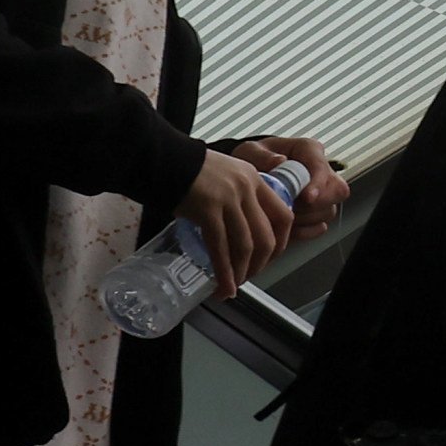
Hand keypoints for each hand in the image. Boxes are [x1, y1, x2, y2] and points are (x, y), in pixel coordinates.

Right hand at [170, 150, 296, 297]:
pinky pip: (220, 247)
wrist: (162, 158)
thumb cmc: (188, 169)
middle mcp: (246, 188)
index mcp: (254, 179)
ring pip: (246, 245)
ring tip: (233, 286)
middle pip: (267, 236)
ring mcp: (228, 199)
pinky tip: (222, 285)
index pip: (282, 215)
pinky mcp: (208, 210)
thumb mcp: (224, 175)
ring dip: (241, 272)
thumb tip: (236, 228)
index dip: (282, 242)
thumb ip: (236, 196)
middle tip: (249, 276)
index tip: (271, 257)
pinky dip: (224, 271)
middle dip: (261, 264)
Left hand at [230, 133, 349, 237]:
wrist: (252, 174)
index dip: (318, 183)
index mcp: (309, 151)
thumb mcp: (249, 152)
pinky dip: (304, 230)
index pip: (322, 166)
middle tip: (290, 209)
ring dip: (306, 219)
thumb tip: (279, 161)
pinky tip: (287, 227)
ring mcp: (324, 193)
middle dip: (314, 205)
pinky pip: (320, 226)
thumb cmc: (253, 160)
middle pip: (337, 191)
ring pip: (329, 210)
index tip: (306, 197)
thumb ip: (261, 156)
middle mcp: (322, 171)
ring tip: (282, 216)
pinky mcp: (318, 212)